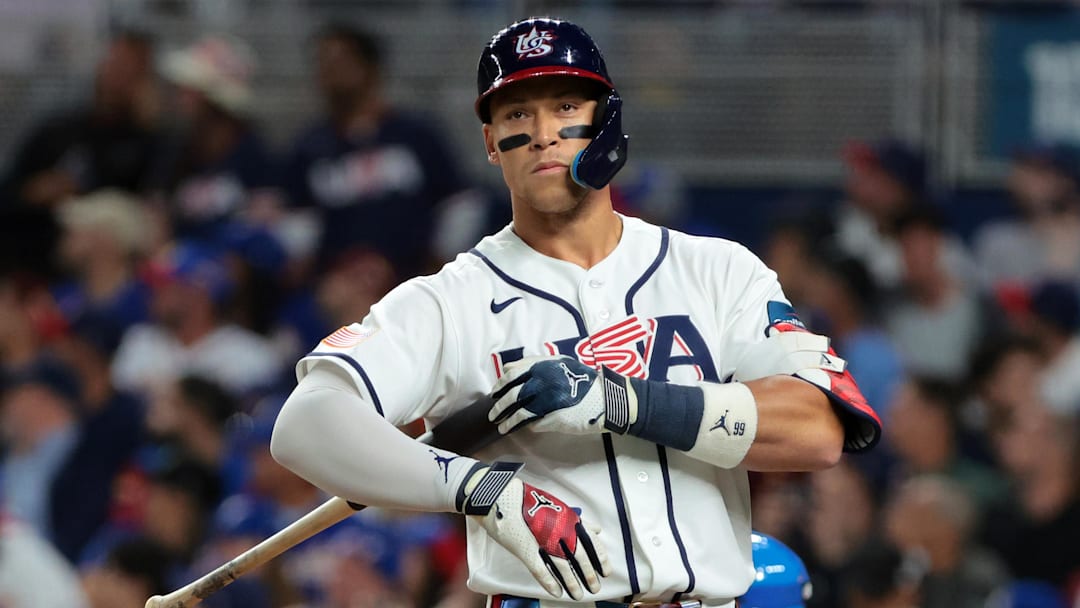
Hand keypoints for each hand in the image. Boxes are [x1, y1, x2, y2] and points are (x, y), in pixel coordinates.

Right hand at [458, 462, 608, 599]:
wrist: (499, 495)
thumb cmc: (526, 499)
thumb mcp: (556, 506)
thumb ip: (576, 521)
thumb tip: (595, 529)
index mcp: (567, 519)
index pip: (591, 542)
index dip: (600, 558)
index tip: (605, 570)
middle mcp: (558, 530)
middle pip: (580, 558)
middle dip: (589, 575)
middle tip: (596, 587)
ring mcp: (542, 541)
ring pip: (563, 567)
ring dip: (573, 583)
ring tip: (579, 595)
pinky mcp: (526, 550)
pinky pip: (541, 570)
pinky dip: (550, 583)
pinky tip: (557, 592)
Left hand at [489, 356, 630, 435]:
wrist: (605, 398)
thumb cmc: (582, 379)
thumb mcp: (559, 362)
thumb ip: (534, 363)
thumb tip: (508, 368)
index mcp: (542, 367)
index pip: (511, 375)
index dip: (499, 385)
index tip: (494, 393)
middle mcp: (542, 382)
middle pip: (511, 396)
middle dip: (499, 406)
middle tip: (493, 413)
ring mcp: (547, 402)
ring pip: (519, 413)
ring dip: (507, 421)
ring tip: (501, 427)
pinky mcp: (553, 419)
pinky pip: (533, 424)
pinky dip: (524, 427)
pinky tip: (519, 430)